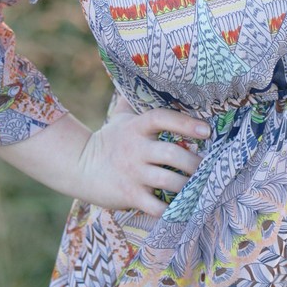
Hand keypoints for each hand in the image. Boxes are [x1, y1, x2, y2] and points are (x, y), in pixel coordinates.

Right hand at [75, 98, 210, 216]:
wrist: (79, 168)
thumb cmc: (107, 141)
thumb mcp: (120, 118)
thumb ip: (134, 100)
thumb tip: (145, 75)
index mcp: (136, 128)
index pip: (162, 118)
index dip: (185, 123)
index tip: (206, 130)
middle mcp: (135, 149)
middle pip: (172, 153)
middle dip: (194, 163)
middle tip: (207, 167)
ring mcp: (133, 174)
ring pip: (169, 181)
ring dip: (188, 186)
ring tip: (199, 188)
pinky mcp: (129, 195)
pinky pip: (156, 206)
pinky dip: (172, 211)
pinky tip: (182, 209)